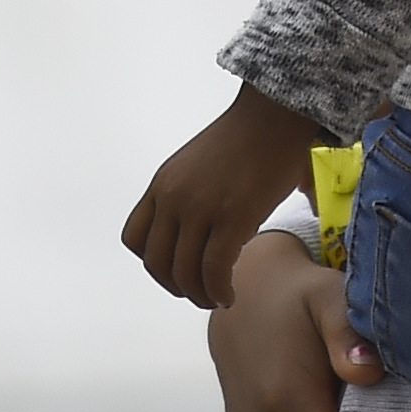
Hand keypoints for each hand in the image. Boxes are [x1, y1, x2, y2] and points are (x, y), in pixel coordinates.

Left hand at [123, 82, 322, 306]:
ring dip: (198, 295)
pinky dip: (218, 291)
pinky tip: (229, 294)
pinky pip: (214, 271)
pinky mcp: (232, 218)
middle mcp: (173, 199)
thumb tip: (221, 218)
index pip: (135, 239)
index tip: (178, 268)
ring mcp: (201, 209)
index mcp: (162, 185)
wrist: (275, 113)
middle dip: (176, 286)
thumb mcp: (200, 164)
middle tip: (198, 293)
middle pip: (156, 263)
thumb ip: (198, 194)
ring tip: (217, 298)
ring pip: (183, 273)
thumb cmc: (249, 135)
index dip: (154, 262)